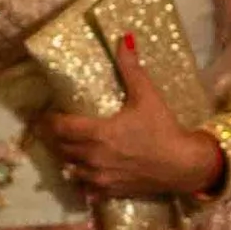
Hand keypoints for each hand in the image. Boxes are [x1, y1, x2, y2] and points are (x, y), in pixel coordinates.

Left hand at [47, 40, 224, 200]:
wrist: (183, 165)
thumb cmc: (163, 129)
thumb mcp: (147, 95)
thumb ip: (131, 68)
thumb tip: (124, 38)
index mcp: (97, 132)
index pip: (60, 127)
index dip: (49, 121)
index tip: (46, 115)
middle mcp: (92, 157)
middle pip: (61, 148)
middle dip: (56, 138)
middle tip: (55, 130)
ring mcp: (99, 177)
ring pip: (70, 169)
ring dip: (66, 158)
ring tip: (68, 149)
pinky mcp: (110, 191)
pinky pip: (85, 189)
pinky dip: (81, 181)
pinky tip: (83, 175)